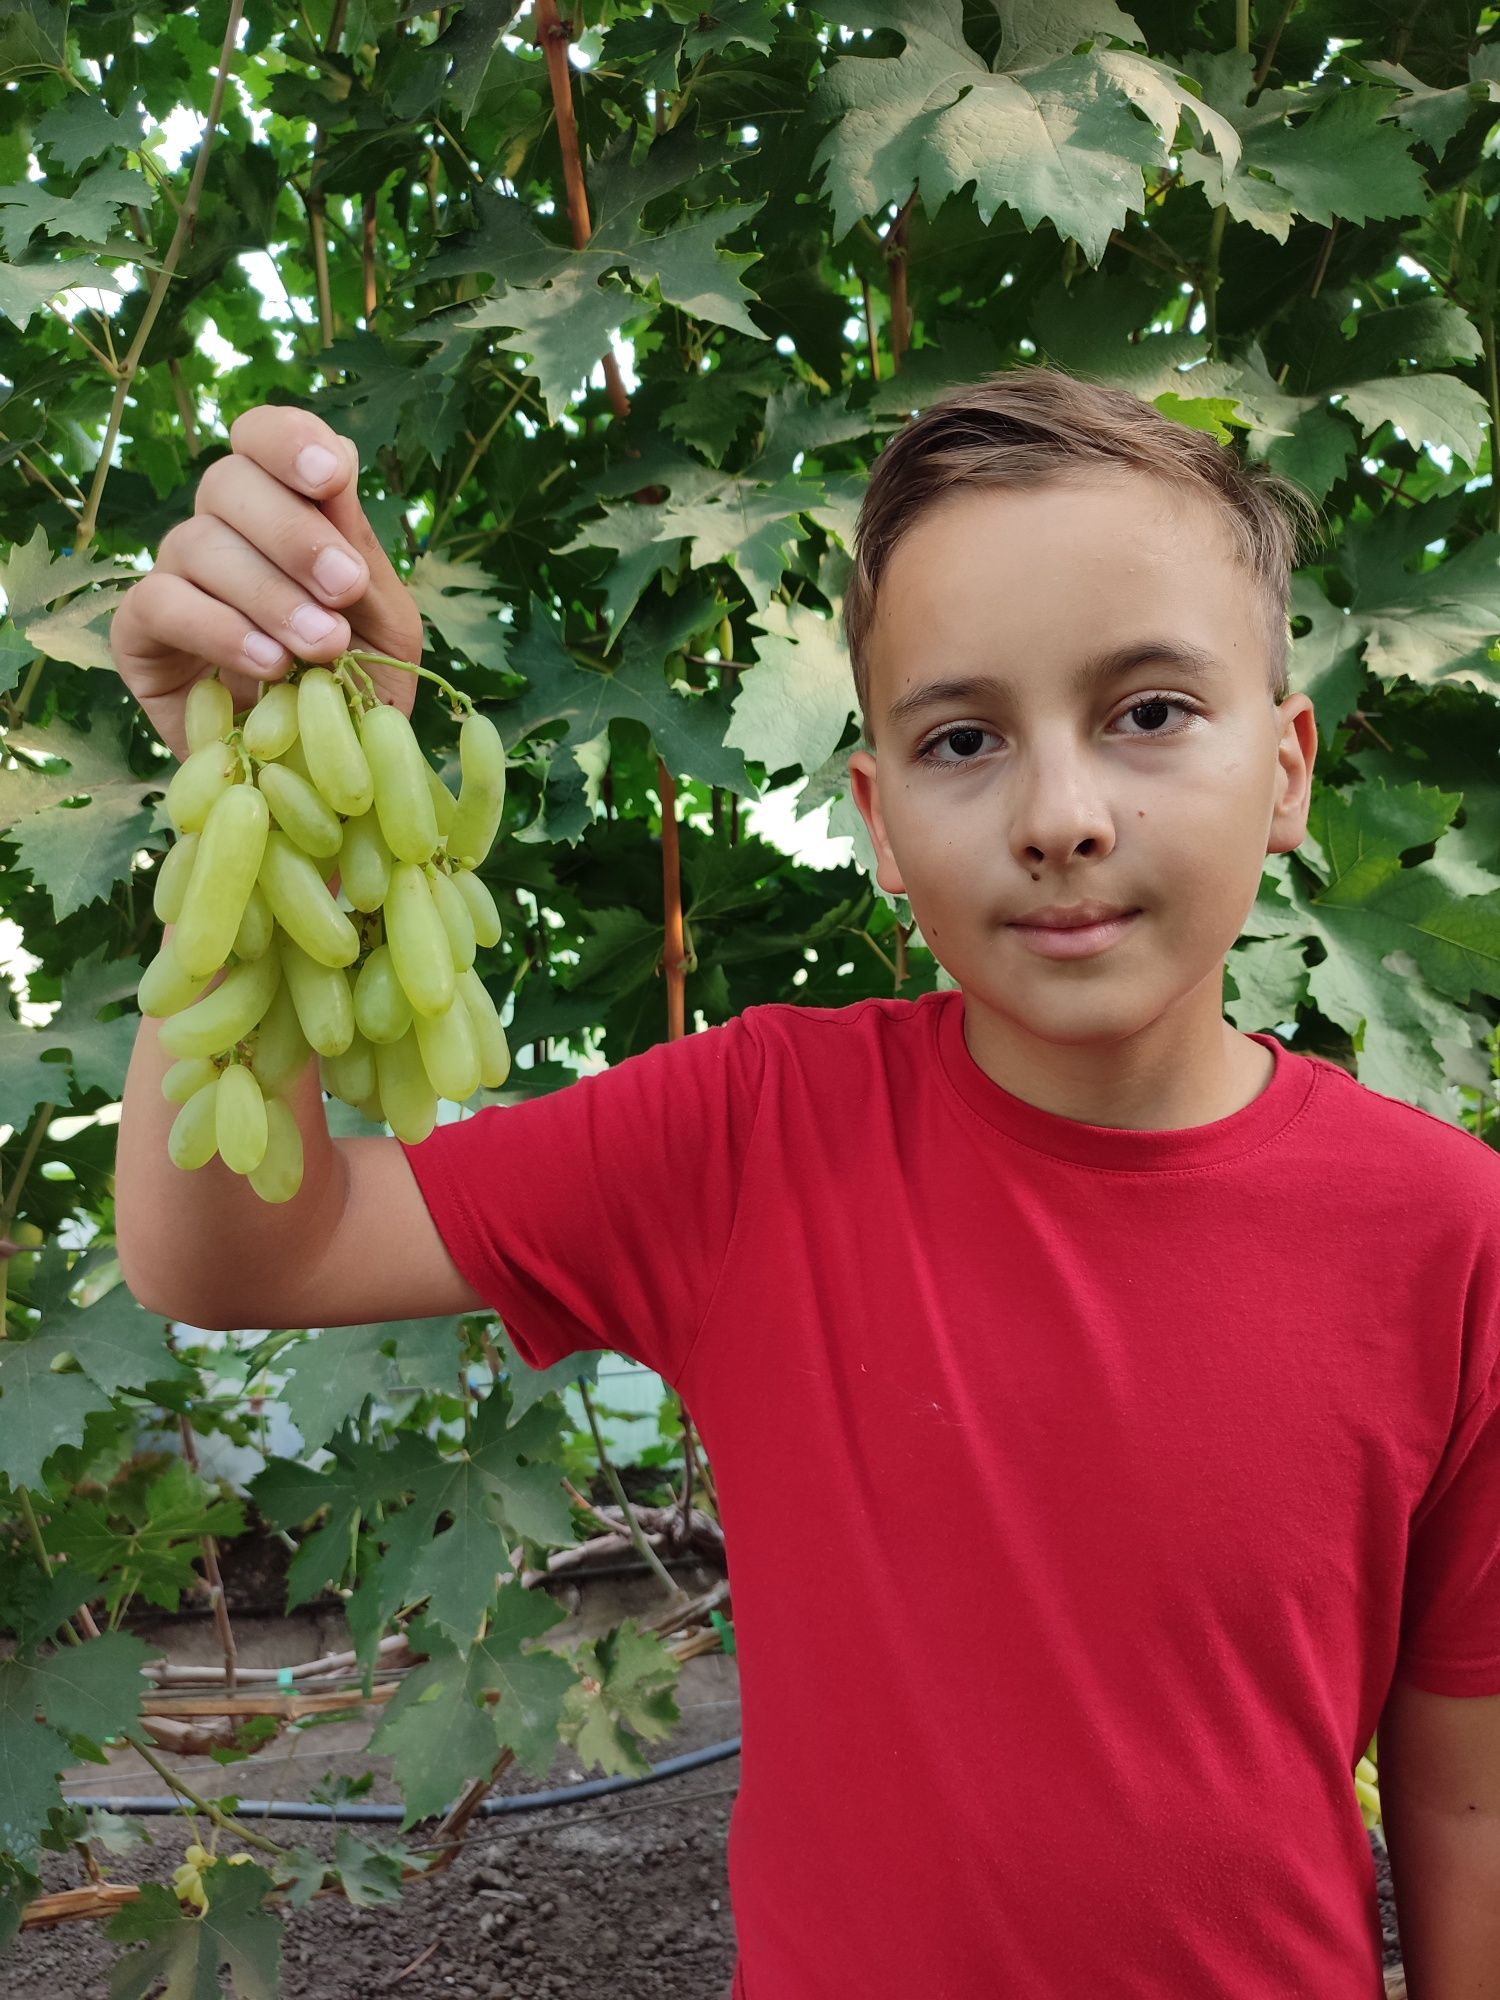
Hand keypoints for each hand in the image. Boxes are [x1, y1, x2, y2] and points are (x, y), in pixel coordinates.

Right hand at [110, 407, 423, 762]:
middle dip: (294, 533)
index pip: (265, 438)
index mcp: (285, 510)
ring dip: (268, 593)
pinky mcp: (140, 634)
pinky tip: (267, 663)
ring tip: (320, 645)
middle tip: (343, 588)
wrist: (324, 777)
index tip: (331, 475)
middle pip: (230, 482)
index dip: (290, 442)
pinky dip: (218, 629)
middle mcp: (223, 531)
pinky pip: (161, 603)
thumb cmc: (354, 693)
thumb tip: (337, 473)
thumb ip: (361, 556)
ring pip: (199, 543)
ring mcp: (177, 576)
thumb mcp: (384, 627)